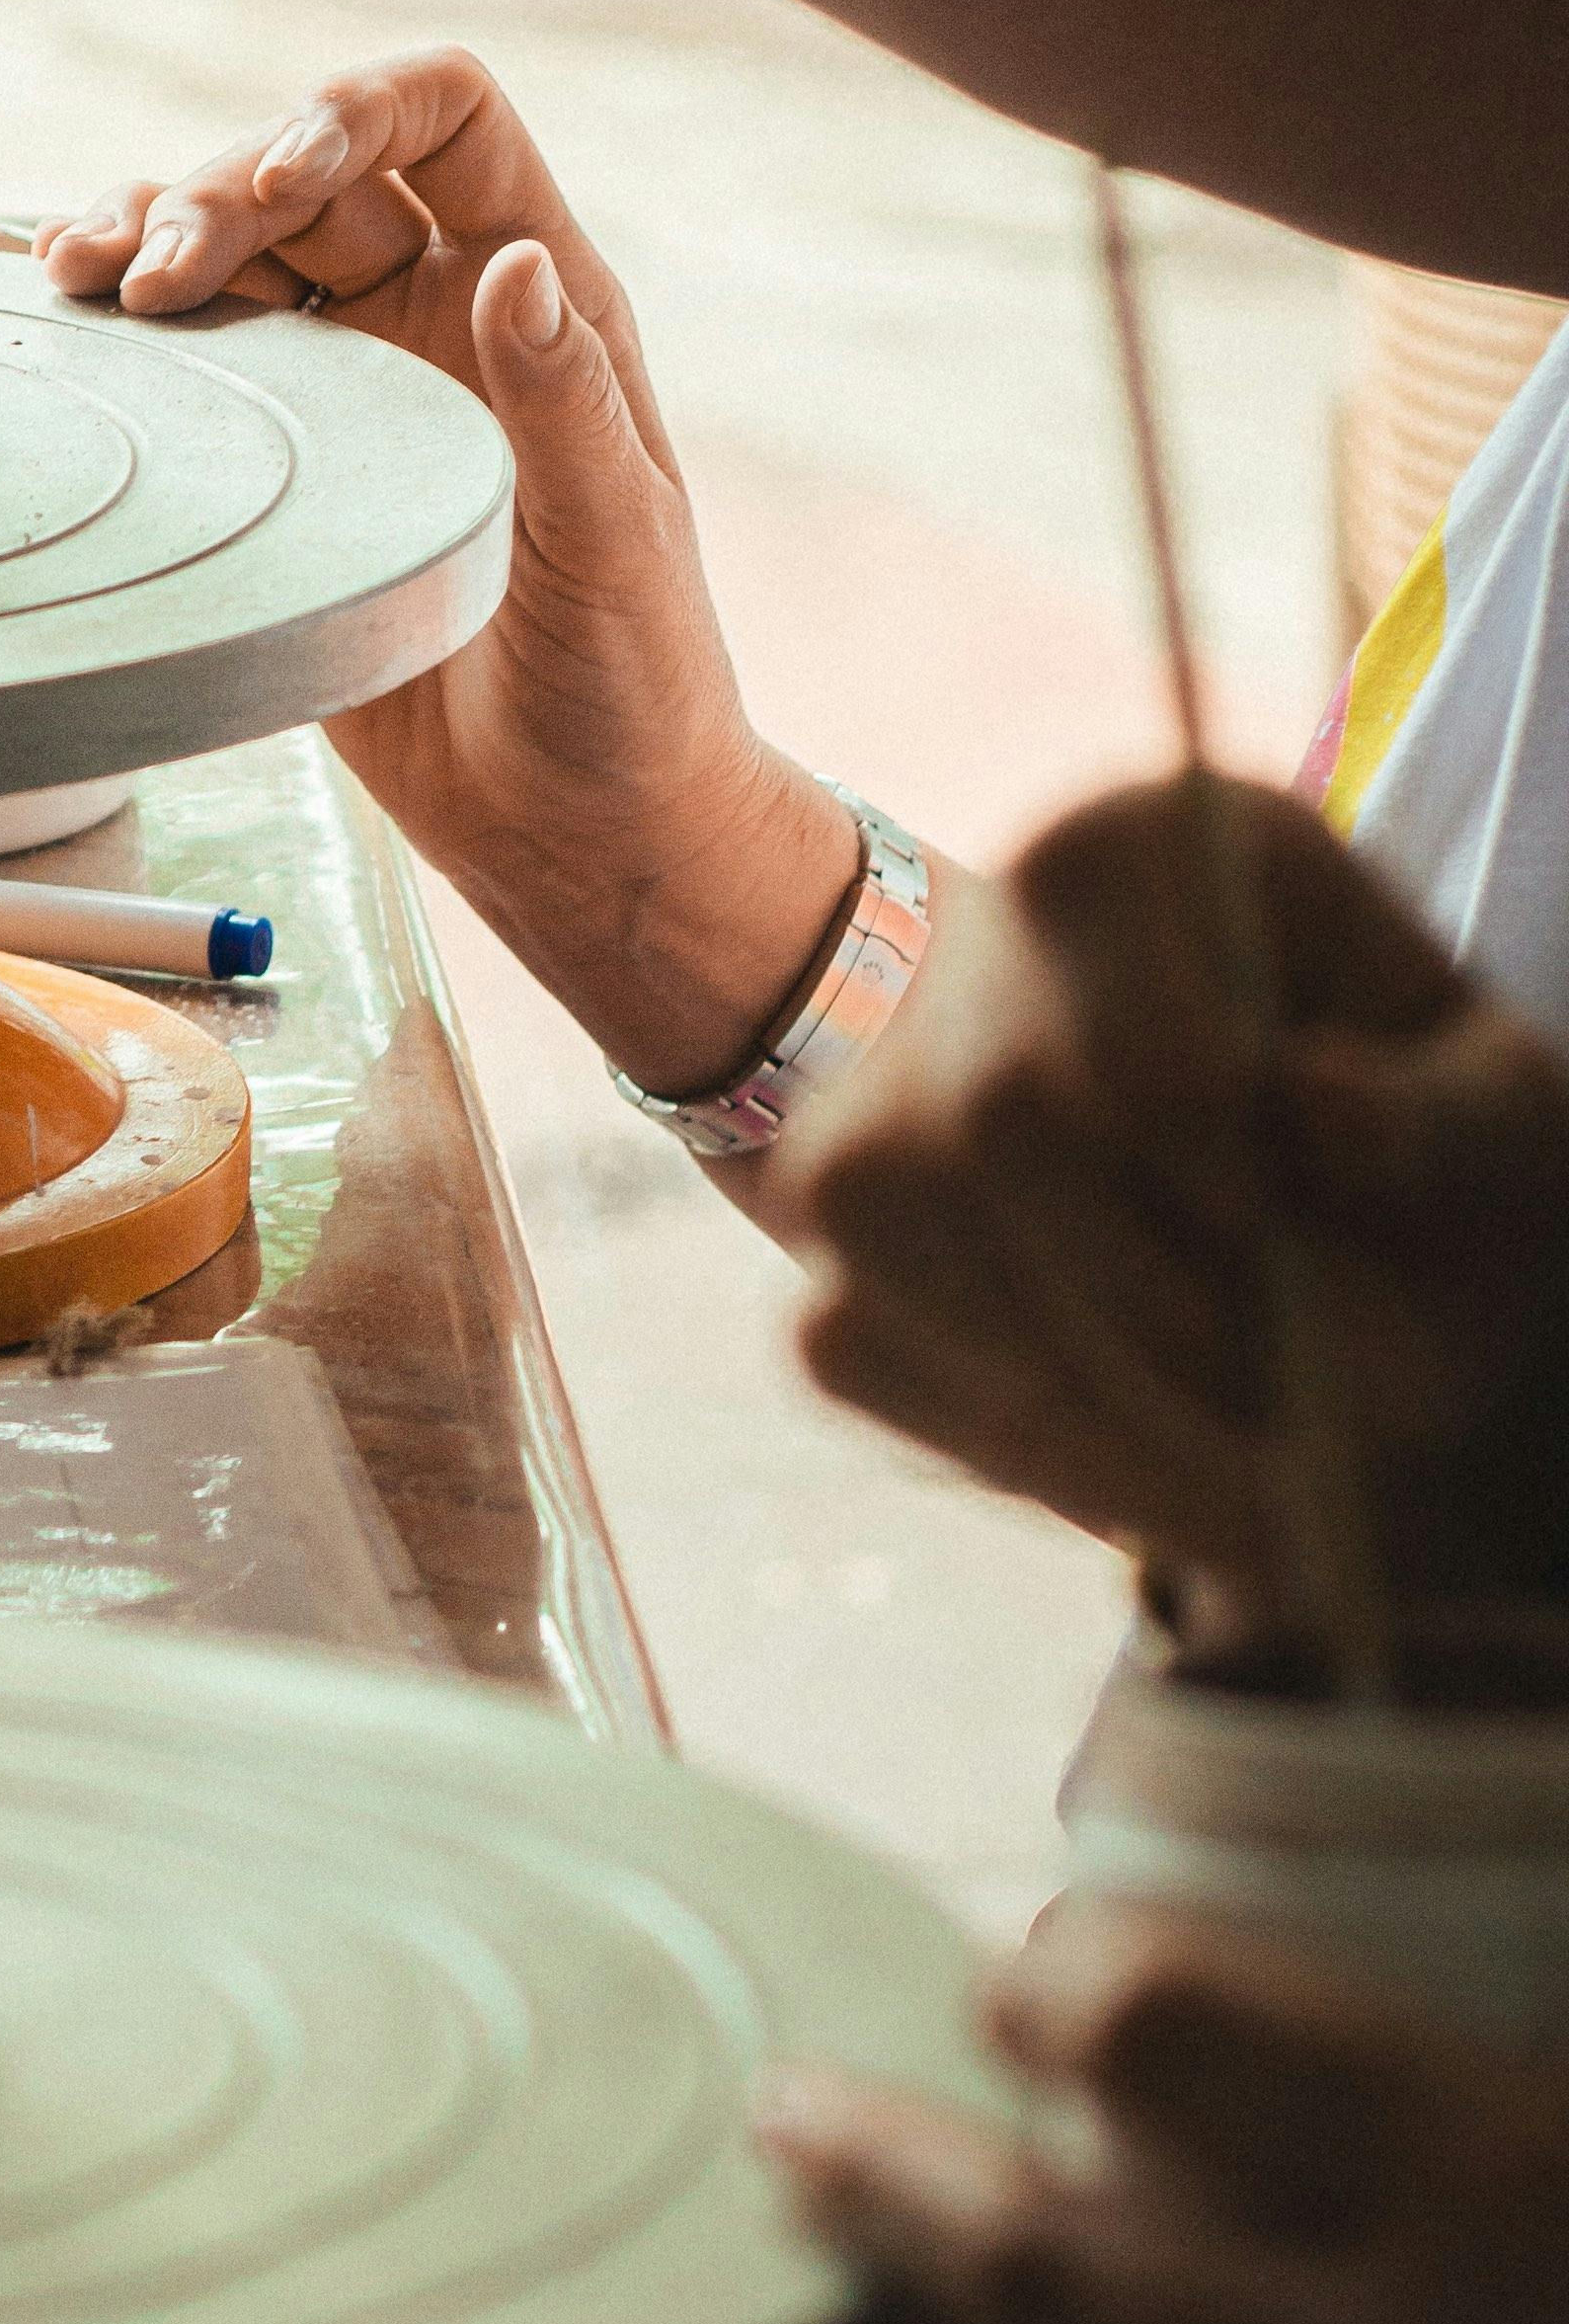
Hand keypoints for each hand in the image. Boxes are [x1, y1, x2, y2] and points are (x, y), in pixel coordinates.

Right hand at [34, 51, 857, 1096]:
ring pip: (235, 250)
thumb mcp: (613, 546)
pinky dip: (124, 313)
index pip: (450, 121)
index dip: (357, 110)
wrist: (578, 827)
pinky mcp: (281, 469)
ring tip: (80, 270)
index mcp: (544, 301)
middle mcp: (440, 316)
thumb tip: (513, 266)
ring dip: (149, 230)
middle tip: (154, 283)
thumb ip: (565, 405)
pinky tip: (64, 302)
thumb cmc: (631, 691)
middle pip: (306, 176)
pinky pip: (195, 351)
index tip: (279, 178)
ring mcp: (354, 388)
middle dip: (217, 191)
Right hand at [782, 777, 1568, 1605]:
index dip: (1224, 1187)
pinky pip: (846, 1337)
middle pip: (1001, 1126)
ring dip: (1084, 1399)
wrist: (1316, 1235)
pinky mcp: (821, 1221)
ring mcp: (873, 1078)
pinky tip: (1124, 1447)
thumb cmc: (1421, 1160)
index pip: (1142, 1025)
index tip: (1307, 1279)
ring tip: (1232, 1473)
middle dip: (1159, 1312)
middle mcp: (975, 935)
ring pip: (902, 1240)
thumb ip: (1438, 1116)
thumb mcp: (1501, 1121)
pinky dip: (986, 1427)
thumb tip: (1312, 1103)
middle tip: (1289, 1429)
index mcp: (1143, 850)